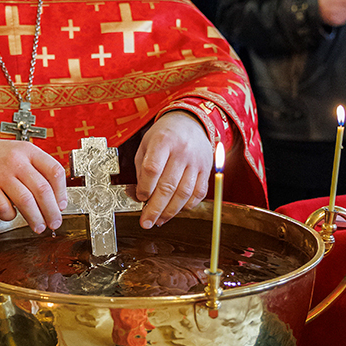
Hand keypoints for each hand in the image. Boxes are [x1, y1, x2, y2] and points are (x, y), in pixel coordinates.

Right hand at [0, 138, 67, 232]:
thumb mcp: (21, 154)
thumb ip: (38, 171)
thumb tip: (56, 201)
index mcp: (29, 151)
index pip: (54, 171)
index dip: (62, 192)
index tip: (62, 206)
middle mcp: (16, 160)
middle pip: (42, 189)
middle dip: (52, 211)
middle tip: (54, 223)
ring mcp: (0, 173)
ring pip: (26, 201)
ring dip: (35, 218)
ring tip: (39, 227)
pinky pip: (4, 208)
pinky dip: (10, 216)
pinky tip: (11, 215)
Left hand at [134, 111, 213, 226]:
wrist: (191, 122)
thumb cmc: (164, 135)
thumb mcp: (146, 144)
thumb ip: (141, 169)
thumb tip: (138, 197)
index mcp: (163, 141)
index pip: (153, 169)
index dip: (145, 187)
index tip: (140, 198)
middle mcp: (182, 151)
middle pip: (168, 186)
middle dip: (155, 208)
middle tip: (146, 222)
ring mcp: (197, 161)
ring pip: (184, 193)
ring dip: (170, 211)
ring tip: (159, 221)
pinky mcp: (207, 170)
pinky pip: (199, 193)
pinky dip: (187, 206)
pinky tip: (176, 211)